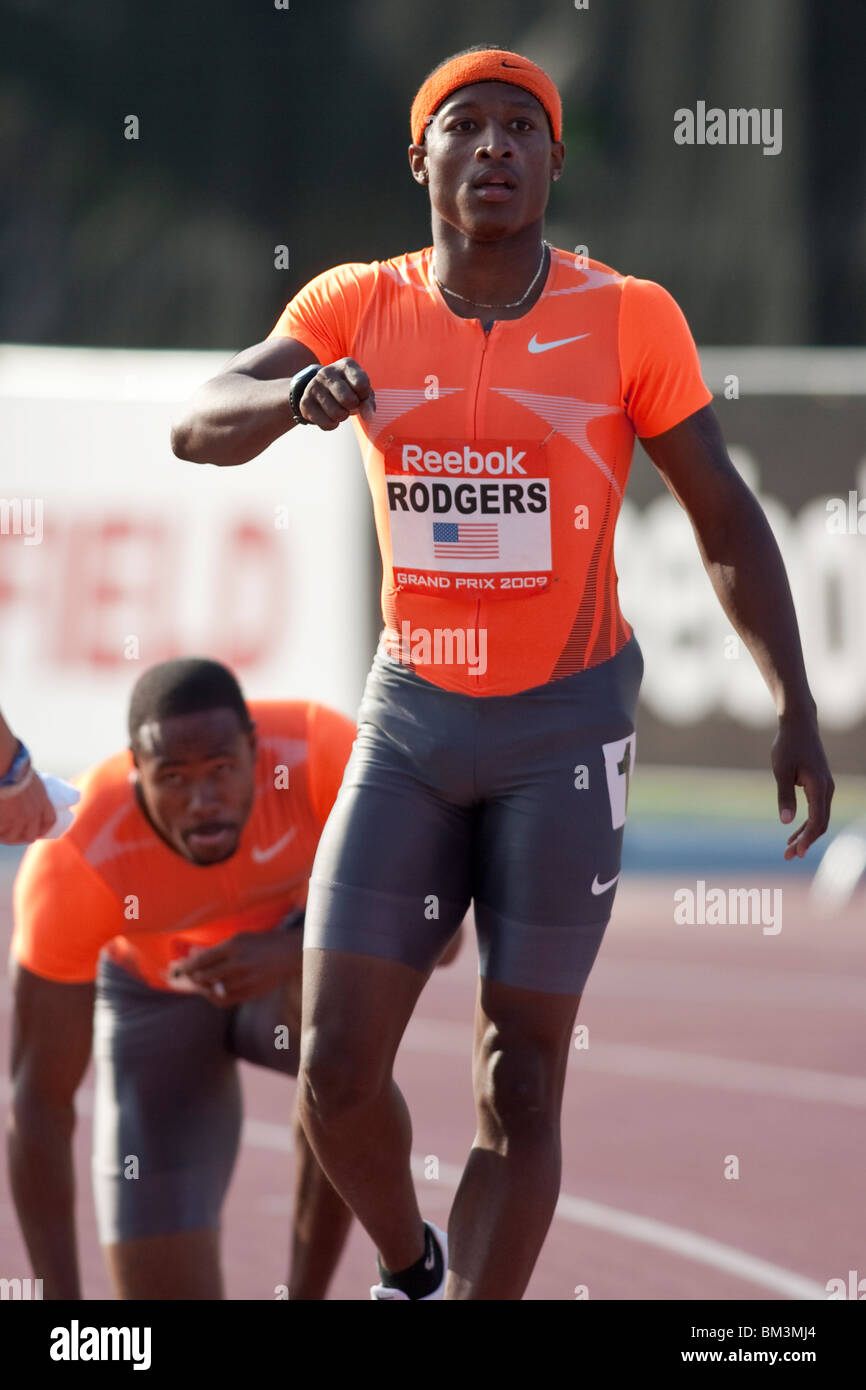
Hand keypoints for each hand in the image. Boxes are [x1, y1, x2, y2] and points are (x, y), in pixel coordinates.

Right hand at [0, 768, 57, 843]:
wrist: (7, 768)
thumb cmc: (14, 766)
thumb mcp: (28, 775)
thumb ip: (26, 783)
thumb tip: (18, 780)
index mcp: (44, 801)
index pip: (50, 820)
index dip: (44, 828)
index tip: (38, 831)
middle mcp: (33, 814)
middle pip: (31, 834)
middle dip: (24, 837)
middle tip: (16, 836)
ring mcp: (19, 820)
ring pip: (14, 837)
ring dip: (8, 837)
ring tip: (3, 834)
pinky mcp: (5, 822)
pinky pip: (2, 833)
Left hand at [171, 927, 301, 1006]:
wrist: (287, 953)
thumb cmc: (260, 943)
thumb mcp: (239, 938)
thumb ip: (218, 949)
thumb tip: (194, 957)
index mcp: (235, 946)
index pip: (203, 959)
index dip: (187, 966)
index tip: (178, 969)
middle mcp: (239, 963)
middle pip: (206, 976)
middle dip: (192, 978)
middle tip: (185, 978)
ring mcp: (246, 979)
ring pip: (214, 990)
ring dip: (203, 988)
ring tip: (198, 985)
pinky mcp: (252, 992)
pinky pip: (227, 999)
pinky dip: (215, 997)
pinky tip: (211, 992)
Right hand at [299, 357, 374, 430]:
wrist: (321, 390)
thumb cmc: (349, 390)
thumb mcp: (362, 391)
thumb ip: (368, 402)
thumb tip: (368, 416)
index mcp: (345, 364)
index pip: (361, 383)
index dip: (364, 395)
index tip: (360, 394)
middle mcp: (327, 372)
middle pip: (348, 399)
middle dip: (353, 407)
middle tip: (350, 404)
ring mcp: (314, 386)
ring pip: (337, 414)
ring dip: (343, 416)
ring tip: (340, 409)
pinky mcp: (305, 403)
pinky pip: (327, 424)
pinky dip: (333, 424)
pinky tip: (330, 416)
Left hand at [771, 712, 833, 859]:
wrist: (798, 725)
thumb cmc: (788, 746)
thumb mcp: (781, 771)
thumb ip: (784, 796)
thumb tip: (785, 821)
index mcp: (819, 787)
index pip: (817, 821)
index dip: (807, 839)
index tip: (795, 852)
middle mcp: (827, 789)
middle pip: (820, 823)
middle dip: (806, 841)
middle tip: (788, 856)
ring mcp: (825, 787)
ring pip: (819, 818)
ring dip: (805, 834)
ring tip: (789, 848)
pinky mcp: (820, 784)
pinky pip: (817, 809)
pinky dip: (807, 822)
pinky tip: (793, 830)